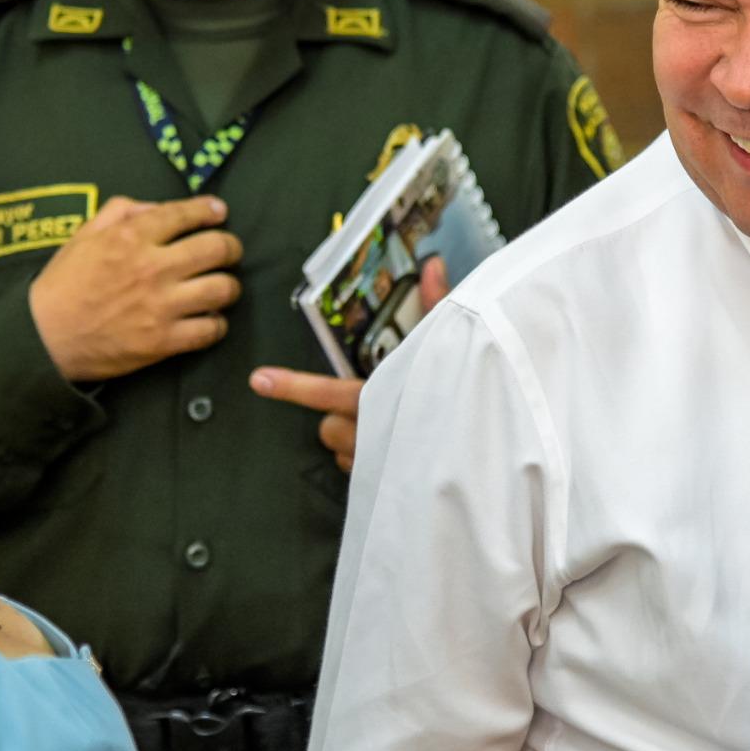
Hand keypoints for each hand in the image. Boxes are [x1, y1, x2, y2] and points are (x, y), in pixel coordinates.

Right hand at [28, 196, 240, 382]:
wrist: (43, 337)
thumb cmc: (62, 284)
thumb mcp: (84, 235)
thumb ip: (121, 211)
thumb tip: (157, 208)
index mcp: (131, 236)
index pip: (185, 214)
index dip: (210, 211)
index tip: (219, 213)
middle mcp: (152, 267)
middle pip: (217, 249)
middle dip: (230, 247)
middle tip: (228, 252)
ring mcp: (161, 306)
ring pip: (223, 289)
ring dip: (229, 287)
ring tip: (223, 288)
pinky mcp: (163, 341)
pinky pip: (211, 330)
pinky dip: (216, 324)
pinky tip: (209, 320)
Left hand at [250, 257, 446, 470]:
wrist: (490, 461)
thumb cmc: (466, 400)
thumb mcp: (450, 350)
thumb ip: (438, 306)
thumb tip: (433, 262)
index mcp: (382, 400)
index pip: (328, 394)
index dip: (292, 387)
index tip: (259, 379)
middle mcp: (372, 438)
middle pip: (327, 429)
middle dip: (338, 420)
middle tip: (365, 407)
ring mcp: (376, 467)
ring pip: (340, 452)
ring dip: (354, 442)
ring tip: (387, 432)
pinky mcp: (381, 488)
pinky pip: (359, 474)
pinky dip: (370, 463)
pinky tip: (396, 454)